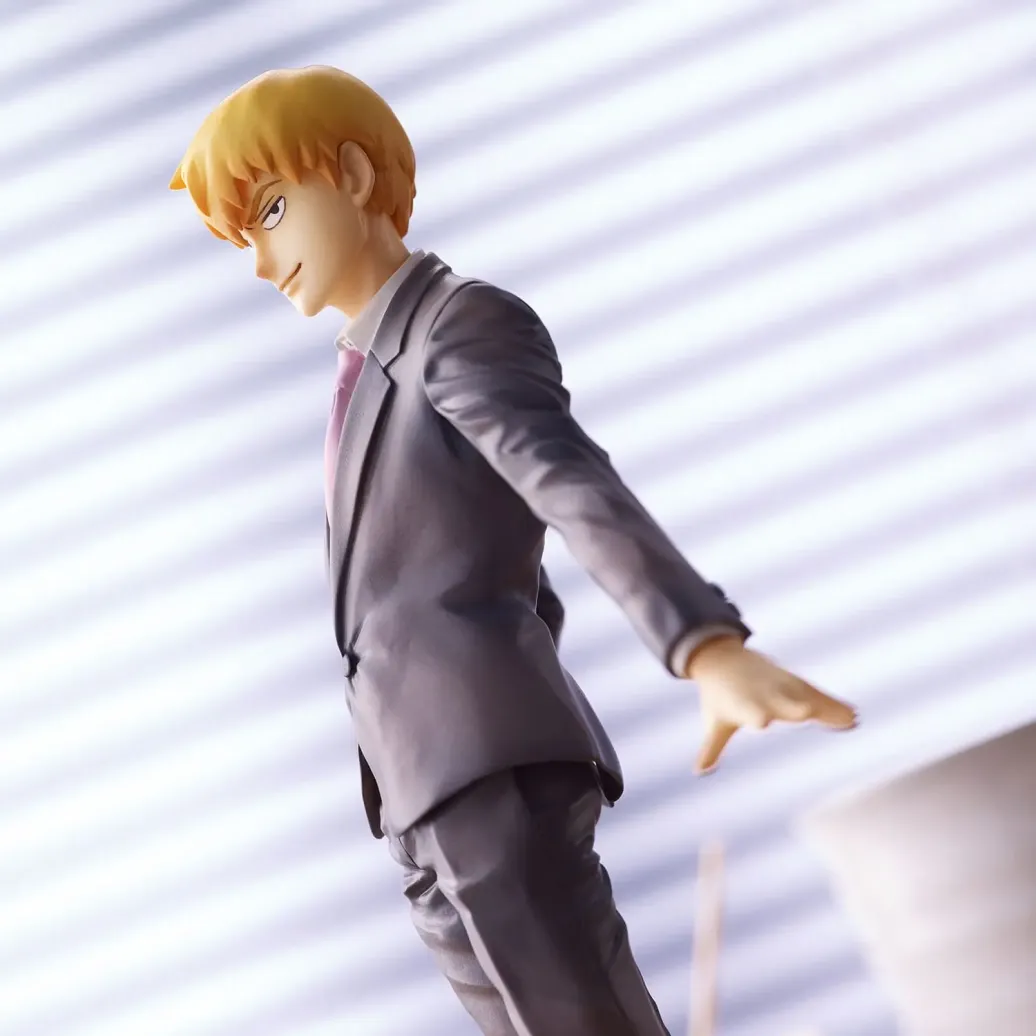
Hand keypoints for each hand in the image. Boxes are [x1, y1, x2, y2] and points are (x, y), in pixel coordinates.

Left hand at [685, 636, 856, 773]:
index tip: (763, 722)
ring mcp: (783, 686)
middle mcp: (767, 695)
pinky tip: (852, 717)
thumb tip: (699, 771)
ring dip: (827, 709)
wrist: (724, 658)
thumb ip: (711, 748)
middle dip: (794, 707)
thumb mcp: (715, 722)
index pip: (752, 712)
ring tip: (850, 721)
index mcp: (745, 705)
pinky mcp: (794, 682)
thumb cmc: (719, 696)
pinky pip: (816, 694)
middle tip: (808, 714)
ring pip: (807, 697)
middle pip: (783, 702)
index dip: (757, 715)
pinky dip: (833, 705)